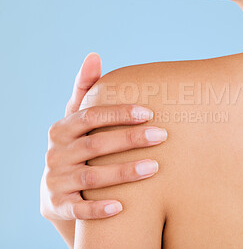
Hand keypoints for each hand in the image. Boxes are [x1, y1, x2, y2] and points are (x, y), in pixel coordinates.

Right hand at [40, 53, 166, 246]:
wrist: (57, 187)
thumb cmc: (77, 145)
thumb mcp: (77, 118)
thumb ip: (85, 89)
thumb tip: (94, 55)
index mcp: (62, 129)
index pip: (91, 116)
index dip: (119, 113)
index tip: (149, 113)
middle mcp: (56, 153)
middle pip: (96, 145)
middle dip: (130, 140)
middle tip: (162, 136)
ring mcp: (57, 180)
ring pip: (92, 178)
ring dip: (124, 172)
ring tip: (155, 167)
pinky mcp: (59, 206)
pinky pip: (79, 210)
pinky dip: (99, 209)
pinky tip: (122, 206)